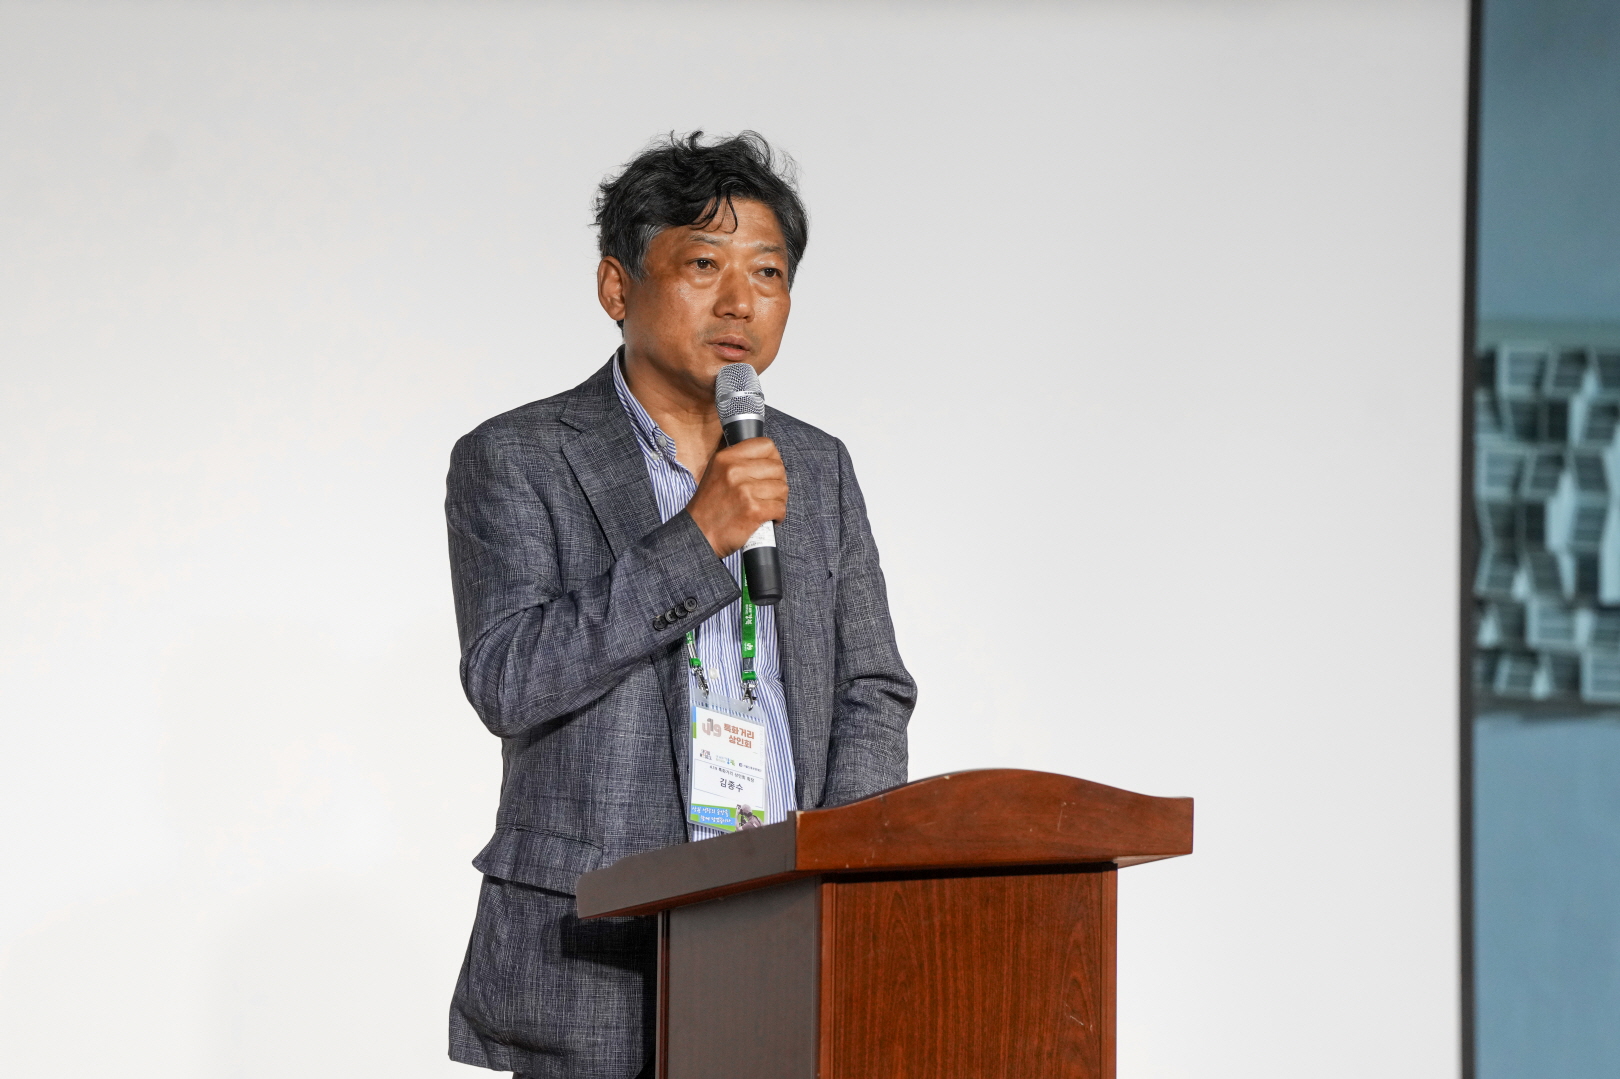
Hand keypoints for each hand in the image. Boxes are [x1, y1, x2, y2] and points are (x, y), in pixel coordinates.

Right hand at [687, 438, 787, 557]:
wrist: (698, 534)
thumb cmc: (710, 506)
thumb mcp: (716, 472)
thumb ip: (738, 461)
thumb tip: (768, 457)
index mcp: (726, 457)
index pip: (766, 445)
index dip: (773, 459)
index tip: (770, 472)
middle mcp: (735, 470)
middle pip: (778, 468)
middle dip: (778, 482)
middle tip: (769, 494)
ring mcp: (745, 490)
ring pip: (782, 488)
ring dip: (779, 500)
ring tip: (767, 507)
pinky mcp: (753, 510)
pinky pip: (780, 508)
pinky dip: (778, 515)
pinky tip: (769, 518)